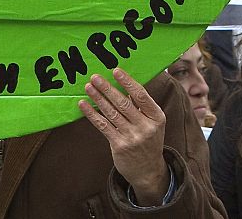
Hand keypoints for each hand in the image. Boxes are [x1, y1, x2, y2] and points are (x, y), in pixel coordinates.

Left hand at [80, 69, 168, 204]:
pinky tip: (84, 105)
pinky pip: (103, 126)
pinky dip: (92, 114)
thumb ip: (142, 106)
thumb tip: (126, 85)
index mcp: (157, 117)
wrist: (148, 171)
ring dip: (98, 98)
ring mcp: (132, 137)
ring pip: (112, 113)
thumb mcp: (153, 123)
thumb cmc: (149, 141)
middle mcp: (146, 126)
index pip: (141, 95)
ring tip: (88, 87)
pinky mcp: (119, 145)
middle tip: (95, 77)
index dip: (127, 82)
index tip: (116, 71)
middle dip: (108, 88)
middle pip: (124, 103)